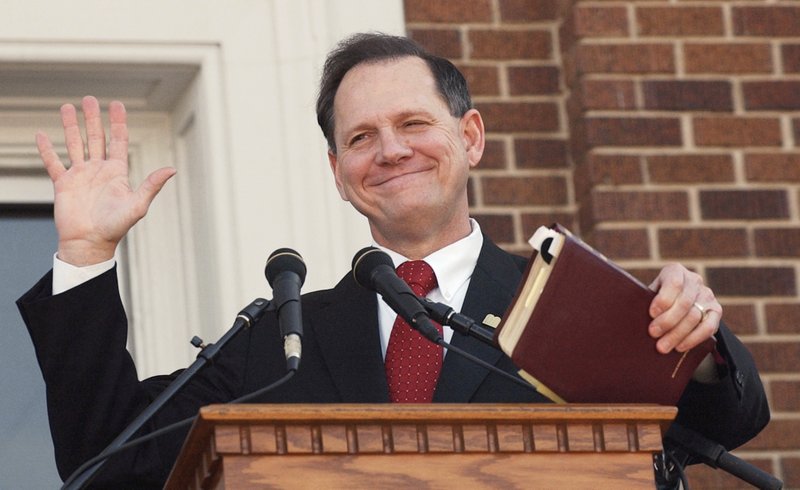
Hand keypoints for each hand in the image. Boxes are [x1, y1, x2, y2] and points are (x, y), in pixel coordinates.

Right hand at [37, 96, 175, 265]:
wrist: (89, 243)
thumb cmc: (115, 227)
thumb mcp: (138, 204)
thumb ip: (152, 185)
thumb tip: (172, 169)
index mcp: (116, 172)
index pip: (118, 140)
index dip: (118, 122)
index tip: (117, 104)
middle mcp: (98, 170)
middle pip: (96, 137)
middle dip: (93, 118)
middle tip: (90, 98)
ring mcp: (80, 176)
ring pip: (74, 144)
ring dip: (71, 126)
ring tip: (67, 107)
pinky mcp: (63, 185)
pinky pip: (53, 163)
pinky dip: (47, 149)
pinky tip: (42, 135)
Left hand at [648, 263, 720, 353]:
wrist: (676, 303)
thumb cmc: (655, 300)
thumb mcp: (649, 295)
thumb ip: (645, 301)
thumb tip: (635, 318)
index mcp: (675, 271)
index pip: (674, 283)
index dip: (663, 300)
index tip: (652, 314)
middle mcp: (694, 280)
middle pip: (684, 302)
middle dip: (667, 321)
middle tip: (653, 334)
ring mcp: (707, 295)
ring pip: (694, 316)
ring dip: (677, 334)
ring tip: (662, 346)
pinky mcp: (716, 311)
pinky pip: (708, 327)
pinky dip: (693, 339)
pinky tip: (680, 347)